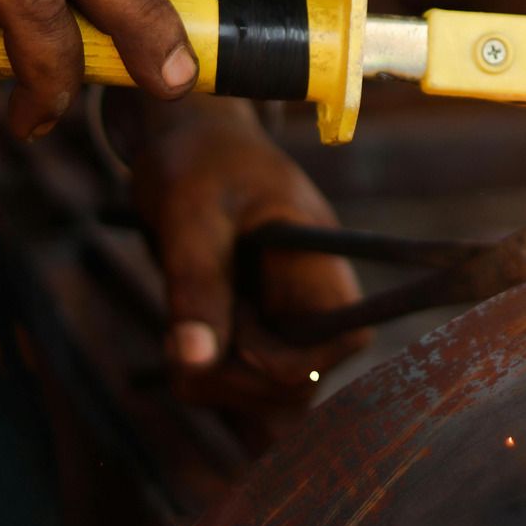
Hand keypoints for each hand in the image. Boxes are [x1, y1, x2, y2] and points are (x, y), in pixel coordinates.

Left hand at [131, 98, 368, 427]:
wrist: (184, 136)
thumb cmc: (196, 161)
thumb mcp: (190, 216)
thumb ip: (196, 286)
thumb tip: (194, 361)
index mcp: (318, 258)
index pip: (348, 338)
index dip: (292, 360)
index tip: (234, 334)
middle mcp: (313, 290)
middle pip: (303, 379)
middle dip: (238, 380)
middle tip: (186, 339)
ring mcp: (286, 309)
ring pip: (272, 390)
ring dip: (216, 384)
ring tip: (177, 339)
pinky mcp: (259, 321)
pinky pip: (246, 378)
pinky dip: (208, 376)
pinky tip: (182, 344)